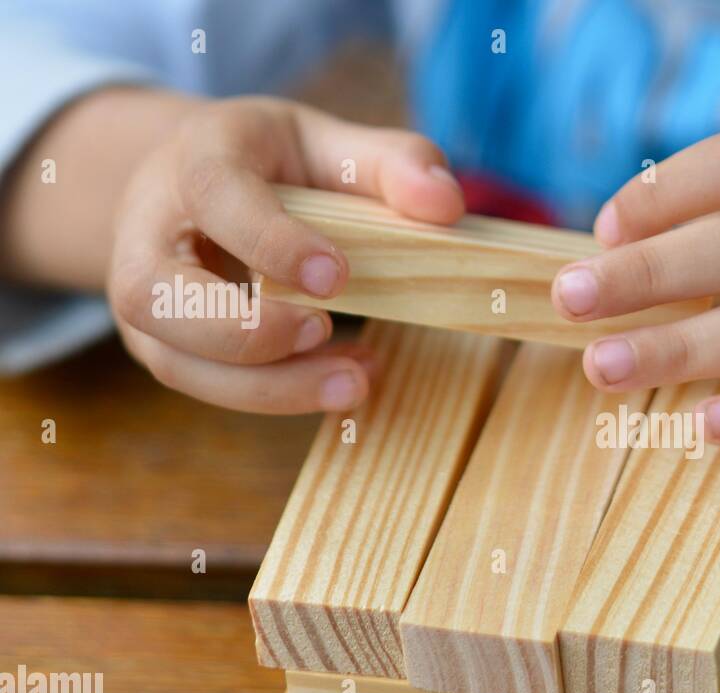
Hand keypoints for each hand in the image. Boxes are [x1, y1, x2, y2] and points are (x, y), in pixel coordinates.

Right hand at [107, 95, 462, 412]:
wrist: (195, 190)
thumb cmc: (272, 166)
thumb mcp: (330, 144)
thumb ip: (392, 164)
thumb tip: (447, 205)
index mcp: (194, 161)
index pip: (214, 195)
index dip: (271, 240)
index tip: (337, 275)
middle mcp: (147, 232)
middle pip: (153, 294)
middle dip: (243, 330)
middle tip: (323, 331)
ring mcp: (145, 299)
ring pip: (177, 361)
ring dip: (268, 386)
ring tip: (354, 381)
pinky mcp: (166, 348)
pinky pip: (208, 388)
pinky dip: (278, 396)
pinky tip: (343, 381)